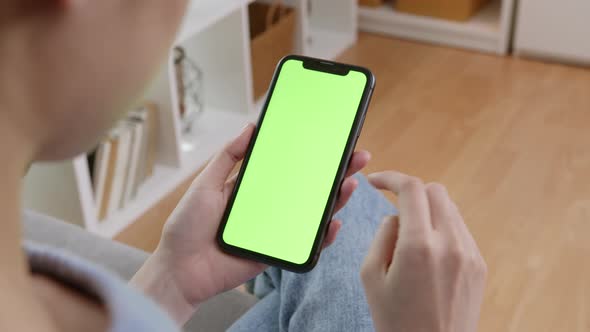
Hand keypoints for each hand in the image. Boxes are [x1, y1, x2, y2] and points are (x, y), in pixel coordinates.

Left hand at [132, 124, 369, 323]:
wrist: (179, 269)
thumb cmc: (186, 226)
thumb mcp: (205, 183)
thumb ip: (228, 156)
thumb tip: (251, 127)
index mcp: (253, 187)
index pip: (288, 167)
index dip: (310, 154)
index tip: (331, 140)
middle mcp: (269, 205)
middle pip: (308, 187)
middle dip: (334, 173)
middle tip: (356, 157)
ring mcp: (275, 229)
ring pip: (313, 213)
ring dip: (336, 199)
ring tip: (350, 184)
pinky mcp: (277, 251)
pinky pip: (306, 243)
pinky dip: (323, 236)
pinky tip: (334, 222)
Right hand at [361, 171, 486, 331]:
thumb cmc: (396, 322)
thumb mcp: (371, 277)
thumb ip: (382, 236)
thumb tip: (396, 216)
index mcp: (418, 246)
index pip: (411, 188)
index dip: (390, 177)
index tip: (375, 182)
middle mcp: (449, 244)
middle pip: (435, 191)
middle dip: (411, 193)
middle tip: (394, 210)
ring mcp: (469, 254)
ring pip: (450, 208)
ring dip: (428, 211)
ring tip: (411, 240)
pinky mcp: (479, 265)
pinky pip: (460, 230)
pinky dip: (442, 228)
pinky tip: (429, 253)